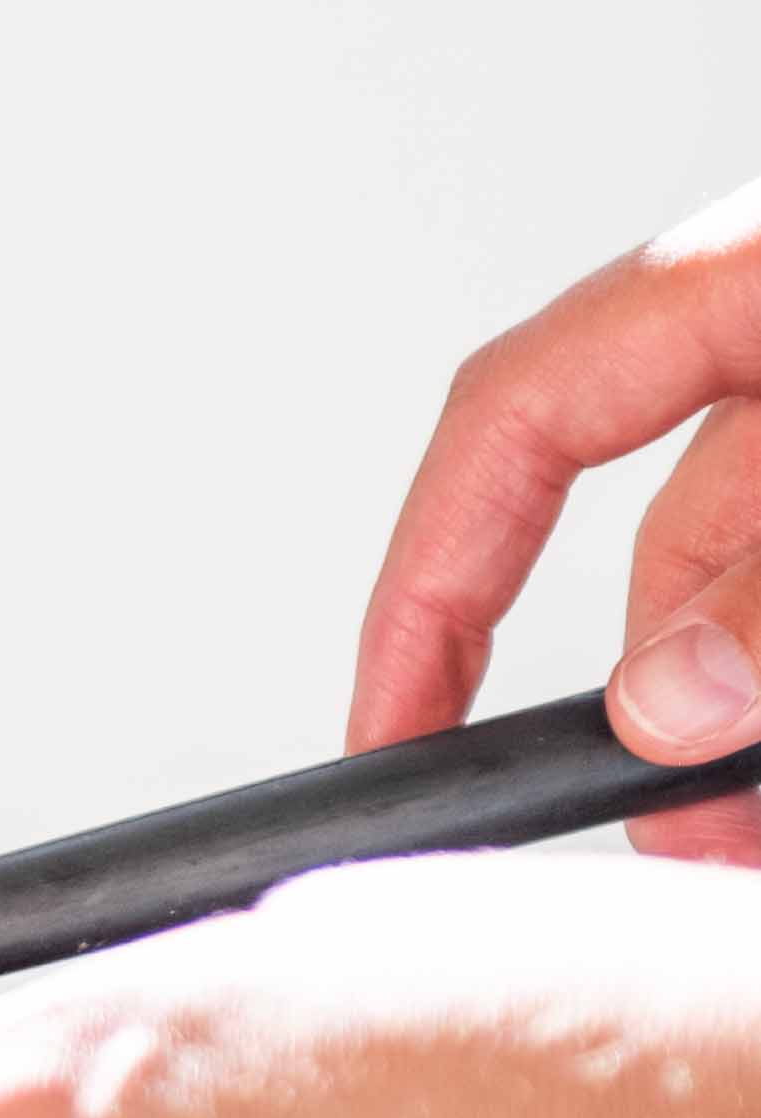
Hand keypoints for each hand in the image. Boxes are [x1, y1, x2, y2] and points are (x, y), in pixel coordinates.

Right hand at [352, 171, 760, 866]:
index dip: (428, 586)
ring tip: (738, 838)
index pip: (509, 425)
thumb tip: (663, 706)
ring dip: (735, 719)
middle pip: (656, 536)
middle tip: (653, 841)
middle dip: (639, 713)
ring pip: (749, 579)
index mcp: (734, 276)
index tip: (391, 732)